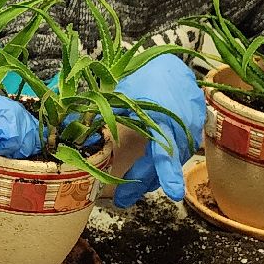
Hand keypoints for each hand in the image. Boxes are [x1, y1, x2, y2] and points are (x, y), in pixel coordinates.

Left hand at [111, 54, 206, 206]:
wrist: (170, 64)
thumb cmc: (144, 76)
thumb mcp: (122, 91)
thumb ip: (102, 111)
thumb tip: (71, 127)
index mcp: (163, 115)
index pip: (166, 149)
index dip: (168, 172)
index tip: (173, 193)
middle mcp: (181, 126)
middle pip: (163, 163)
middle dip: (143, 183)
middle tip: (122, 199)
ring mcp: (190, 130)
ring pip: (170, 161)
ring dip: (151, 176)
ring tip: (129, 189)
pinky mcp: (193, 133)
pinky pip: (177, 154)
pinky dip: (162, 164)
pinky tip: (147, 172)